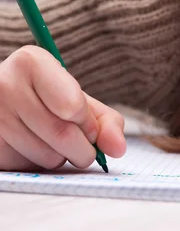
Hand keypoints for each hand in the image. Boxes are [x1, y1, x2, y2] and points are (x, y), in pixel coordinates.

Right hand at [0, 46, 125, 170]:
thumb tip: (117, 148)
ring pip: (46, 157)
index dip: (88, 123)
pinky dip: (39, 164)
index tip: (86, 124)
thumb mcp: (80, 99)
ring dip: (61, 158)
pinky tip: (32, 146)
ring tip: (51, 140)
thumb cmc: (48, 98)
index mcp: (32, 62)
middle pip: (62, 135)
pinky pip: (28, 168)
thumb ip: (106, 121)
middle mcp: (5, 85)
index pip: (72, 106)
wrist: (6, 101)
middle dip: (83, 149)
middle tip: (81, 144)